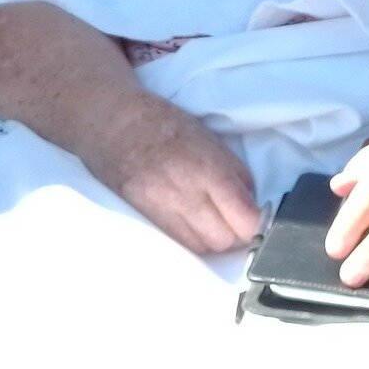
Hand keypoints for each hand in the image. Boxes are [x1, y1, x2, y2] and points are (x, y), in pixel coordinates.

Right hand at [83, 90, 260, 254]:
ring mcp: (159, 210)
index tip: (255, 216)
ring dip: (212, 238)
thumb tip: (252, 204)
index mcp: (205, 167)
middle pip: (224, 239)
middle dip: (234, 232)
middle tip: (232, 216)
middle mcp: (182, 193)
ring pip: (202, 247)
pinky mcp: (142, 219)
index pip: (243, 219)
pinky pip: (178, 244)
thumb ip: (234, 172)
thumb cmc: (164, 123)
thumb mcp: (208, 137)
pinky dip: (191, 238)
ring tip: (209, 218)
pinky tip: (191, 222)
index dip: (254, 222)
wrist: (113, 121)